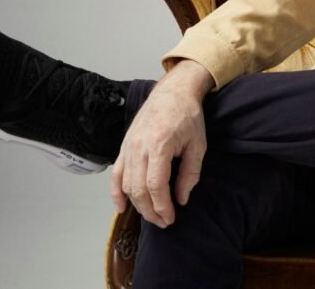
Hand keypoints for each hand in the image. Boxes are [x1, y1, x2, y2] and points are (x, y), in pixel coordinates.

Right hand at [110, 59, 213, 227]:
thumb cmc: (187, 116)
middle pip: (138, 189)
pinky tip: (122, 207)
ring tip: (152, 215)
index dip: (162, 206)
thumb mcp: (198, 145)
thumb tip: (181, 199)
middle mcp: (139, 147)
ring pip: (126, 184)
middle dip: (150, 211)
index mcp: (159, 145)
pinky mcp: (124, 146)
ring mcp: (128, 146)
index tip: (170, 218)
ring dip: (137, 204)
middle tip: (163, 222)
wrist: (173, 92)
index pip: (155, 186)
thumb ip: (189, 174)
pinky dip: (116, 192)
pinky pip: (116, 173)